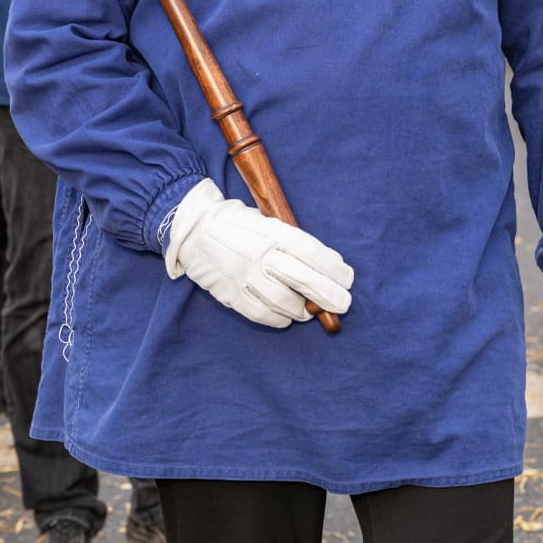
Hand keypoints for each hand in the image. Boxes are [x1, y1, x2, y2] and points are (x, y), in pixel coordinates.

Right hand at [163, 179, 352, 328]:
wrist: (195, 230)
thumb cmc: (240, 226)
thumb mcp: (269, 223)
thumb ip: (294, 244)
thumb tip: (328, 268)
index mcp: (272, 232)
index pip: (311, 253)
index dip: (333, 269)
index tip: (347, 279)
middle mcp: (259, 254)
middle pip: (302, 279)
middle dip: (328, 294)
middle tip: (344, 304)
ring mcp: (244, 275)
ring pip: (284, 301)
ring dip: (303, 310)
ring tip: (310, 310)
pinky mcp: (231, 293)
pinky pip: (262, 314)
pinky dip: (280, 319)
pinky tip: (287, 316)